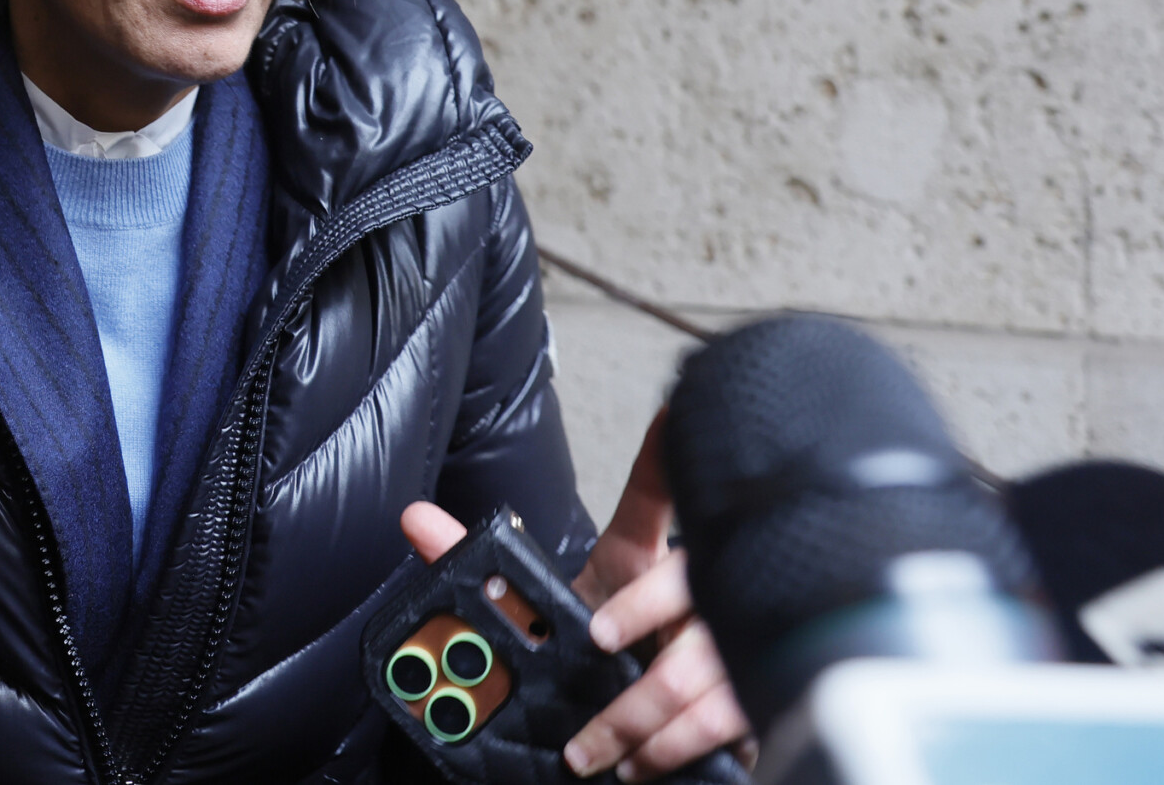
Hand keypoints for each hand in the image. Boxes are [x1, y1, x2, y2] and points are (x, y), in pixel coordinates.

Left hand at [398, 410, 747, 782]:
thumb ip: (478, 564)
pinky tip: (651, 761)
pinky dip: (681, 747)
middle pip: (684, 584)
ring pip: (701, 669)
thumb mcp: (548, 607)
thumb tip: (414, 519)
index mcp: (640, 558)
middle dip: (639, 612)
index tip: (668, 414)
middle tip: (599, 640)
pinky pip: (731, 718)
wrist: (650, 716)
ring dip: (646, 718)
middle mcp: (694, 589)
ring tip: (608, 752)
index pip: (656, 494)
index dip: (662, 457)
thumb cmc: (603, 647)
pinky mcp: (749, 695)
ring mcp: (732, 639)